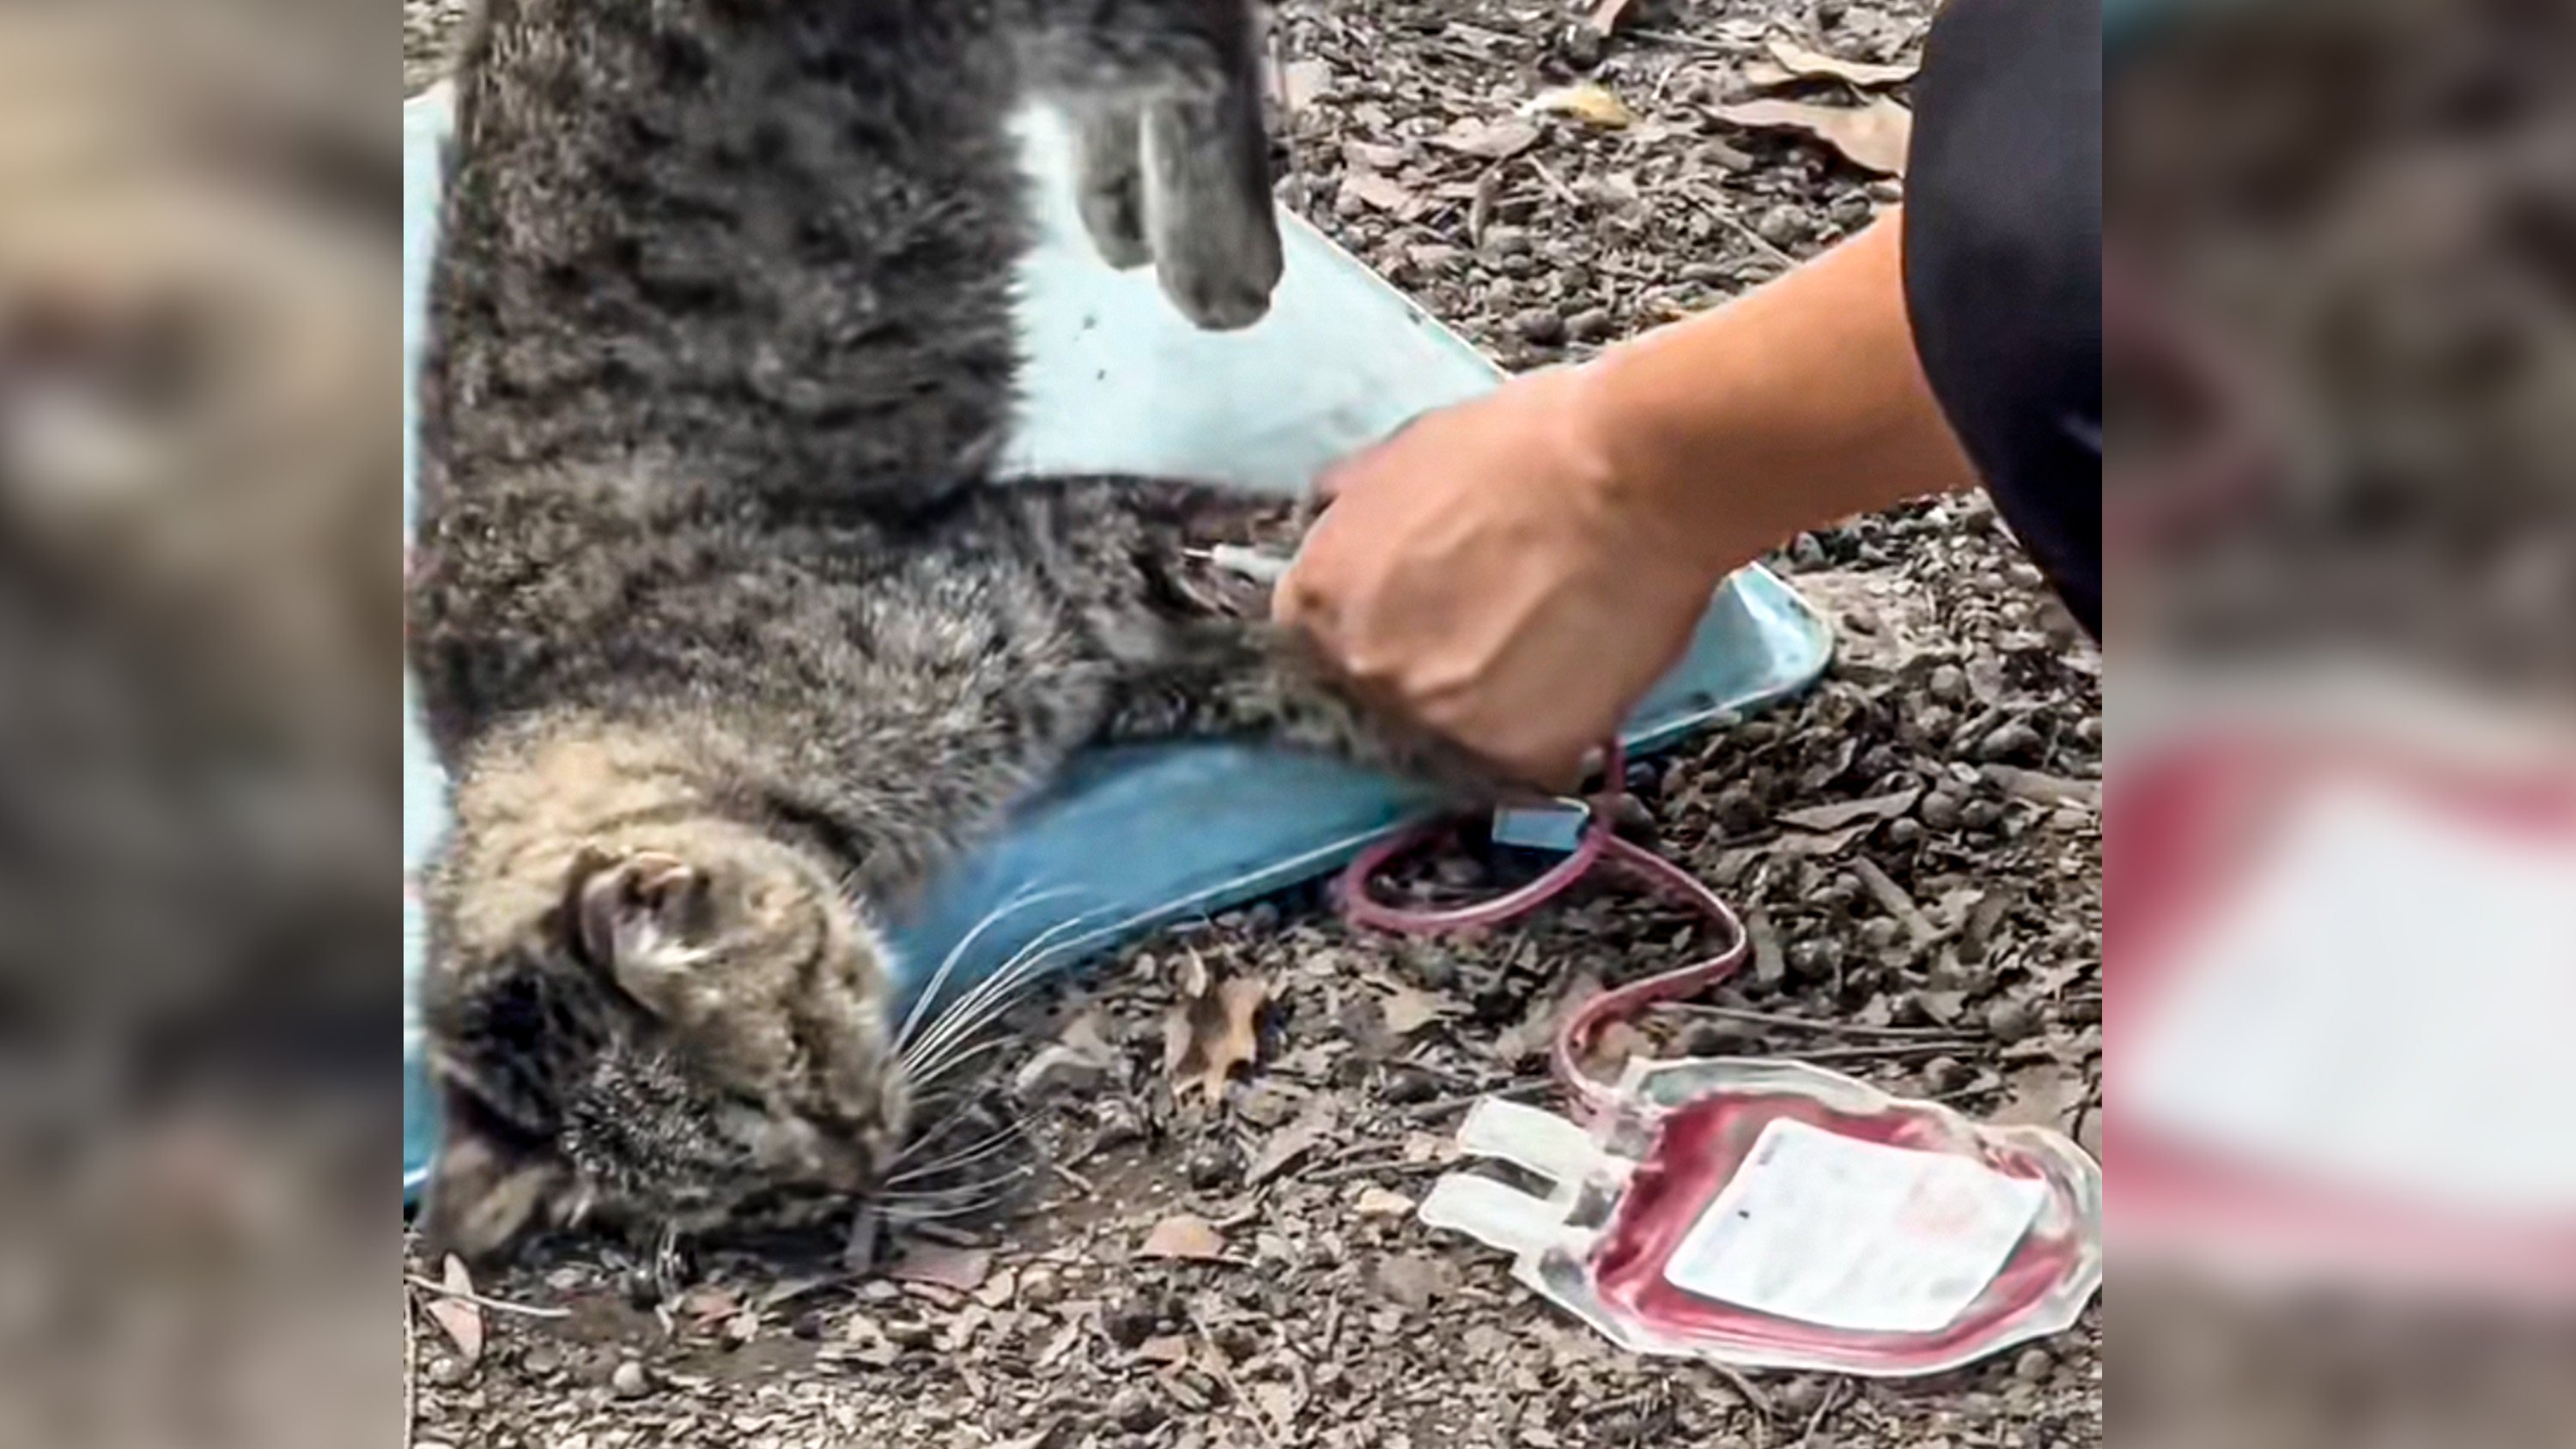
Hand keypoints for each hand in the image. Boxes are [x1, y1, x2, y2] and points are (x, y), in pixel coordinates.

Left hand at [1273, 365, 1729, 789]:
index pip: (1312, 654)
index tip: (1406, 632)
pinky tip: (1573, 685)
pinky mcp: (1521, 755)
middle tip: (1484, 638)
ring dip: (1484, 714)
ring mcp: (1439, 722)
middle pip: (1375, 704)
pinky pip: (1520, 768)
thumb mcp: (1403, 457)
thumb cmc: (1524, 446)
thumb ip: (1355, 516)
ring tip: (1540, 655)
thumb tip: (1336, 523)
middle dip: (1421, 677)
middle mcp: (1363, 673)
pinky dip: (1545, 738)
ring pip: (1447, 741)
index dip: (1366, 640)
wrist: (1635, 472)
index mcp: (1318, 601)